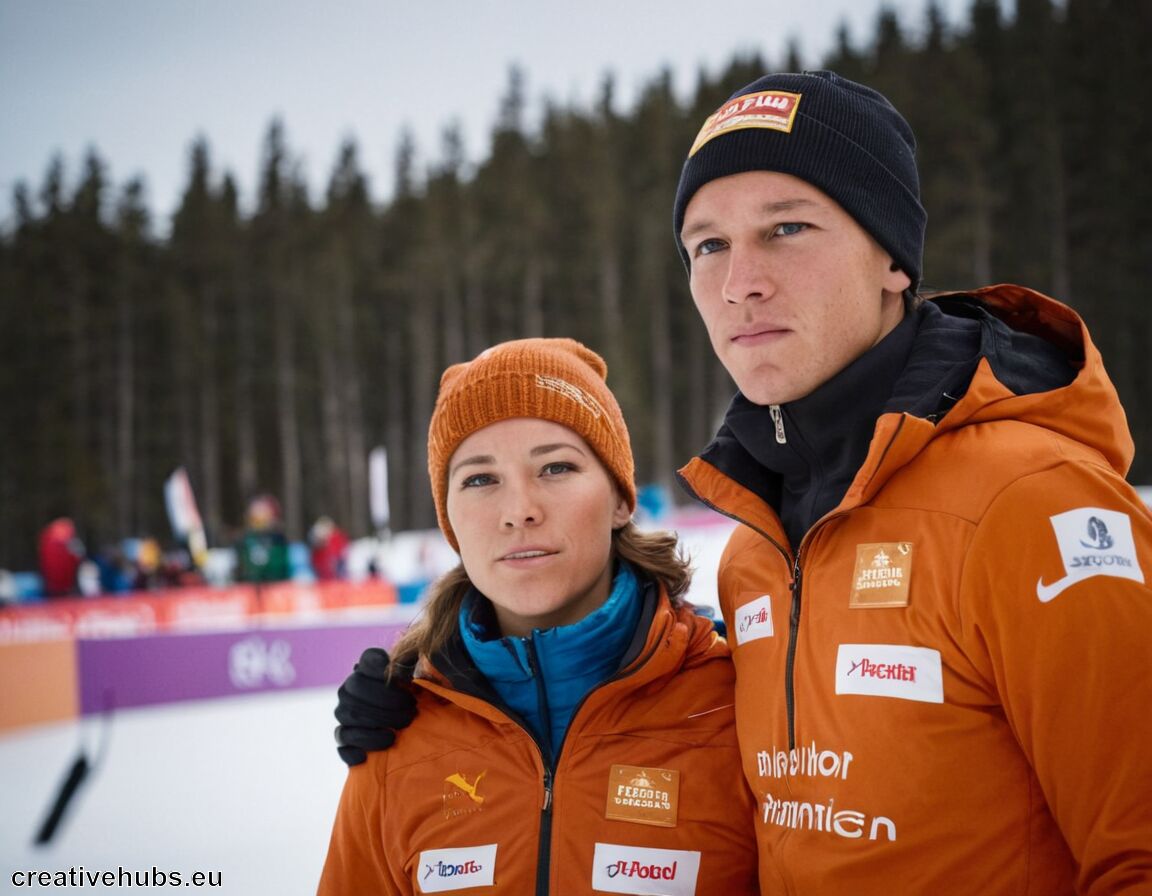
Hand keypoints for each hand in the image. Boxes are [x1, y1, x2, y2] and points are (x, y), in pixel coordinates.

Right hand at [333, 647, 417, 765]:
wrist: (406, 728)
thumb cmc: (413, 698)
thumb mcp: (418, 681)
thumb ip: (414, 669)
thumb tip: (415, 666)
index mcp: (368, 669)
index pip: (369, 660)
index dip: (383, 667)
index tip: (405, 679)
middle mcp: (350, 688)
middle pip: (356, 688)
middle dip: (385, 701)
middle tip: (411, 711)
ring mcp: (344, 713)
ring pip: (350, 715)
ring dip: (375, 725)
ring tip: (396, 734)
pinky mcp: (344, 738)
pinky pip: (342, 743)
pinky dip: (354, 749)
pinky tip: (367, 755)